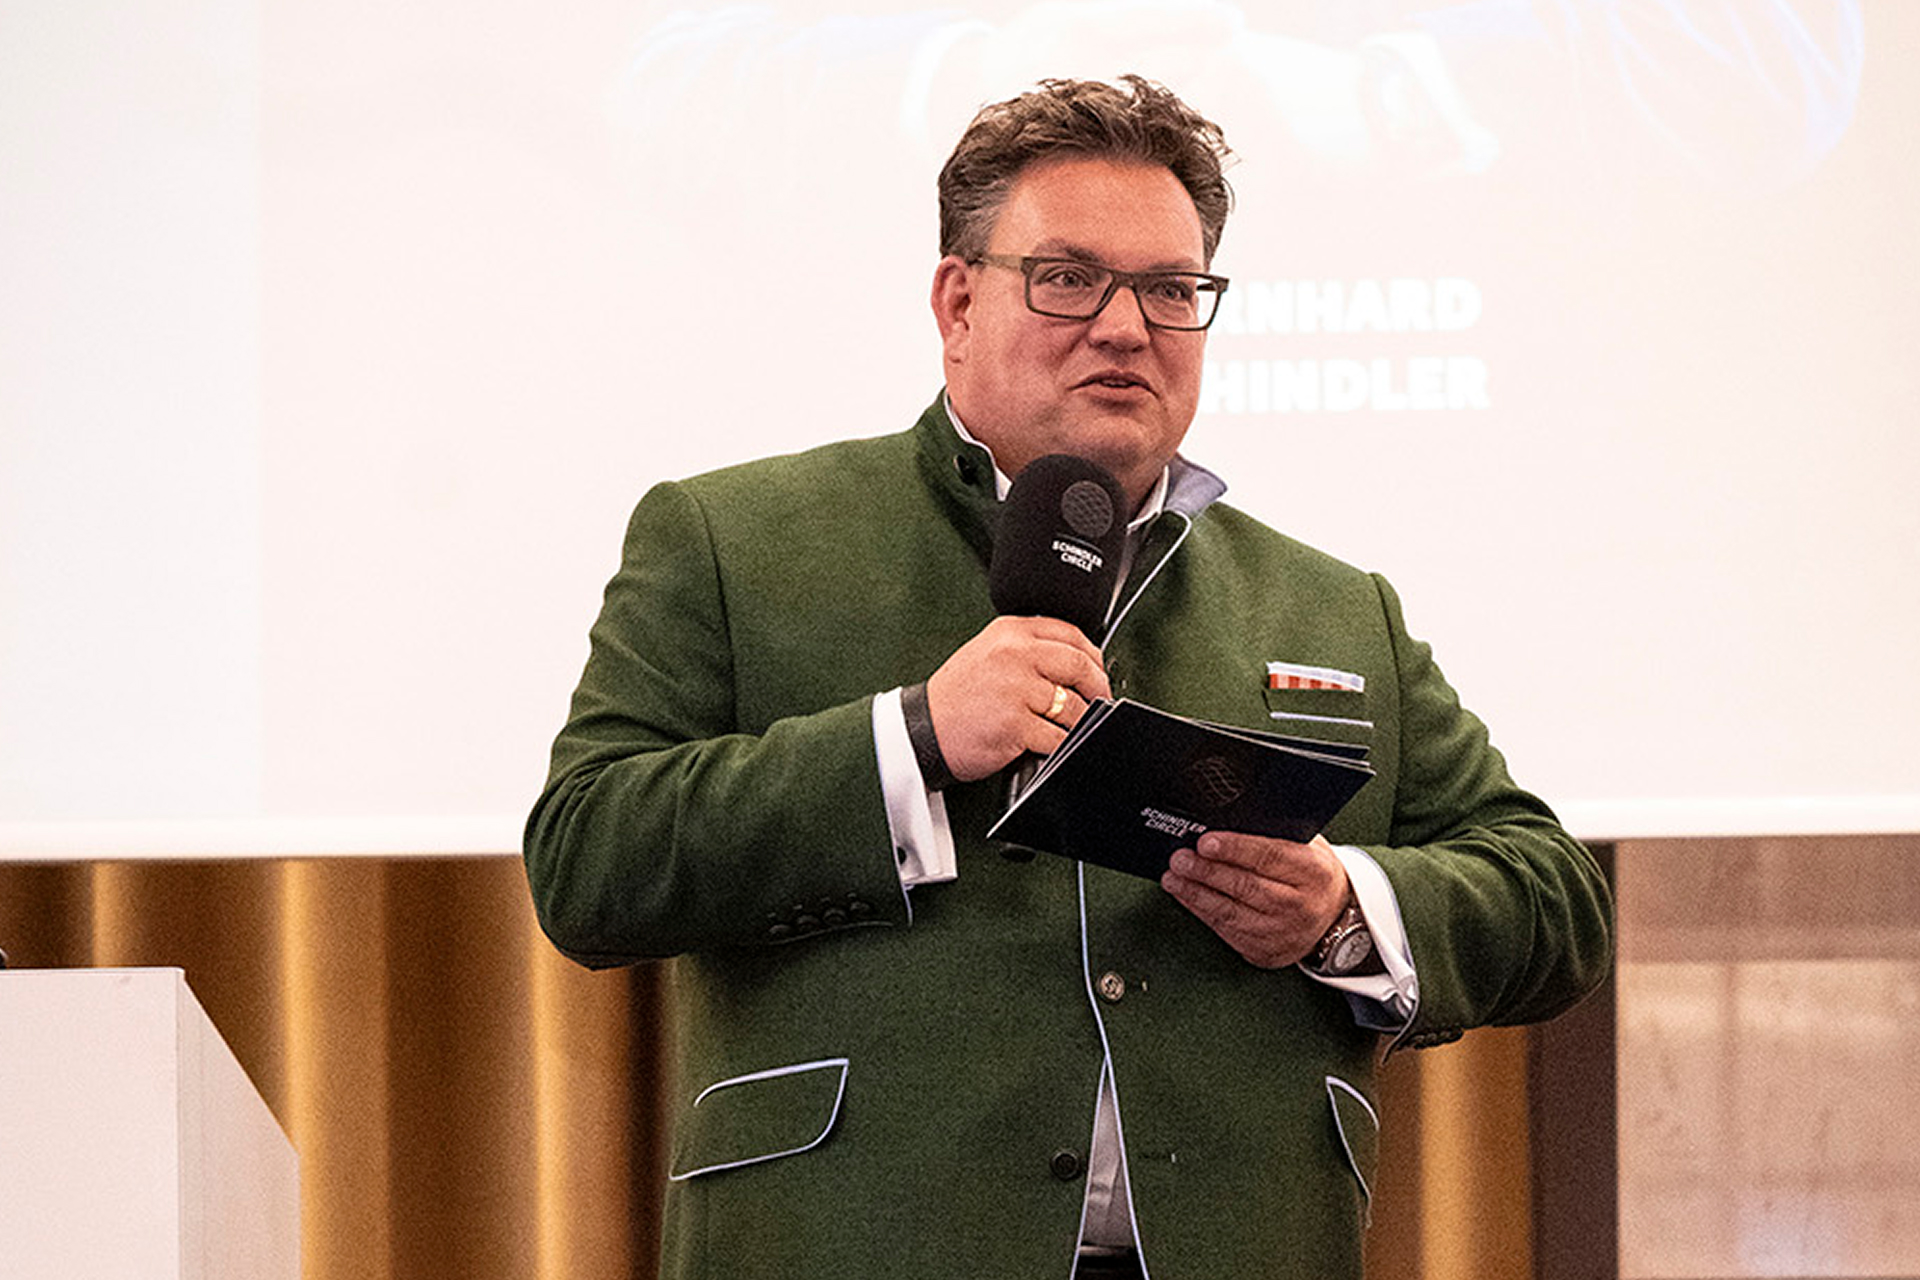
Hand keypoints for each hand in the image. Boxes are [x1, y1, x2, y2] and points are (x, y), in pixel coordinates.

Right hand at [925, 616, 1109, 781]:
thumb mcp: (988, 652)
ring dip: (1081, 720)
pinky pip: (1058, 736)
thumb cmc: (955, 697)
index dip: (1093, 655)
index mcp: (1010, 632)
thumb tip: (1074, 661)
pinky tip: (1056, 744)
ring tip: (1074, 726)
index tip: (1097, 671)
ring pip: (1073, 704)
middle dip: (1097, 687)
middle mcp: (1014, 655)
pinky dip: (1064, 744)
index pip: (1070, 633)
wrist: (922, 729)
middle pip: (1079, 665)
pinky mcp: (1016, 724)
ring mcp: (1015, 689)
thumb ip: (1027, 649)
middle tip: (1099, 700)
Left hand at [1162, 831, 1349, 968]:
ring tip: (1174, 877)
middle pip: (1246, 886)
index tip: (1205, 841)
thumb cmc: (1311, 874)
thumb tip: (1225, 819)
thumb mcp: (1307, 846)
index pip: (1270, 856)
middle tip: (1181, 858)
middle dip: (1207, 871)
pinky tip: (1186, 896)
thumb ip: (1275, 834)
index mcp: (1313, 872)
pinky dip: (1201, 911)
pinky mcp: (1264, 951)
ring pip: (1231, 912)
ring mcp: (1282, 932)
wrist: (1333, 917)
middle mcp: (1300, 905)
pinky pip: (1225, 930)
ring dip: (1195, 893)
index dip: (1235, 848)